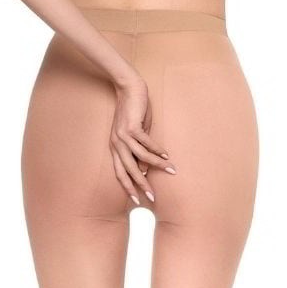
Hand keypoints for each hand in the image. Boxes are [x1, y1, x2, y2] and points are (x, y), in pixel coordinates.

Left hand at [110, 77, 175, 204]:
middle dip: (141, 185)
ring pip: (140, 157)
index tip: (137, 200)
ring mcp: (123, 135)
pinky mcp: (131, 126)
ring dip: (156, 165)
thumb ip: (139, 150)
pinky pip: (146, 143)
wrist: (128, 87)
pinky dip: (157, 150)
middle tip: (152, 197)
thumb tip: (145, 168)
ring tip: (170, 170)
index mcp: (115, 147)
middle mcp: (117, 144)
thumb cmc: (133, 111)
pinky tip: (167, 155)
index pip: (120, 173)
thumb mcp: (136, 133)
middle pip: (129, 170)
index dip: (128, 187)